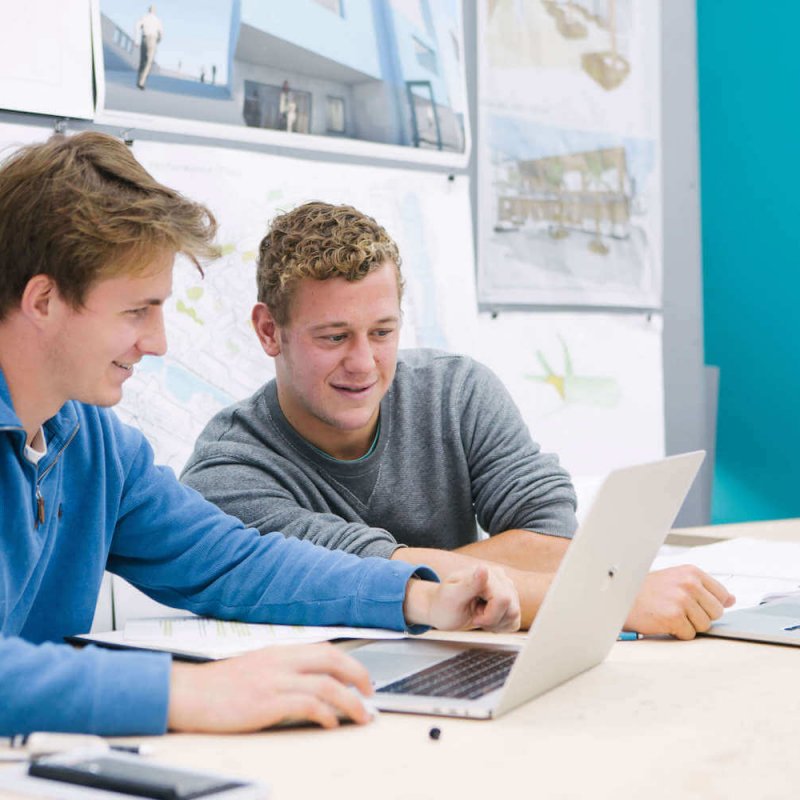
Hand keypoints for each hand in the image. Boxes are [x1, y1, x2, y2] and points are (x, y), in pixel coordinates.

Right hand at [167, 642, 372, 731]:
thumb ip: (282, 671)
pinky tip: (331, 723)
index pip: (324, 650)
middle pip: (332, 660)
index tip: (361, 678)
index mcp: (279, 652)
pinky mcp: (266, 701)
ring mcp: (274, 680)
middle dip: (358, 676)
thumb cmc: (218, 686)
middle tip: (370, 694)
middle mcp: (281, 661)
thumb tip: (310, 685)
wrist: (187, 693)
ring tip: (361, 715)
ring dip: (350, 701)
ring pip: (326, 683)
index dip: (349, 663)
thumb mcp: (256, 668)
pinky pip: (306, 703)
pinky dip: (325, 713)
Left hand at [404, 564, 520, 632]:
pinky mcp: (509, 603)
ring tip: (479, 616)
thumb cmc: (444, 604)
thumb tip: (483, 568)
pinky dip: (500, 627)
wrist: (443, 611)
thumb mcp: (452, 597)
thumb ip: (470, 584)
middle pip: (511, 609)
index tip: (474, 617)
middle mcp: (499, 578)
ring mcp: (506, 589)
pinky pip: (514, 621)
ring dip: (495, 624)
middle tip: (475, 617)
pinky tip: (488, 621)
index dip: (490, 615)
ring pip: (514, 615)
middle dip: (492, 620)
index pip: (503, 599)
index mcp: (486, 572)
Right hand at [625, 566, 734, 639]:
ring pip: (704, 625)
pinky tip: (664, 621)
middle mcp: (688, 583)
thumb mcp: (677, 580)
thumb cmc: (648, 590)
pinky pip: (689, 634)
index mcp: (691, 572)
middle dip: (700, 615)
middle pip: (716, 612)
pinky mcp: (674, 617)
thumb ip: (705, 588)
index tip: (694, 603)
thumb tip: (731, 599)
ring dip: (688, 625)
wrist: (621, 598)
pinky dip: (677, 632)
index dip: (709, 604)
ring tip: (669, 614)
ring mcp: (681, 600)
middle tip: (678, 609)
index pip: (721, 594)